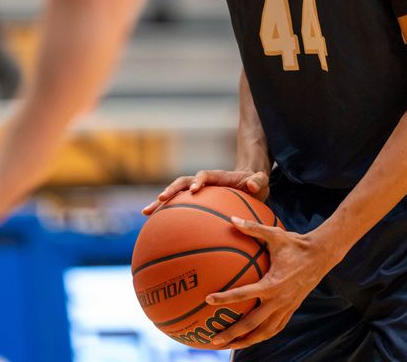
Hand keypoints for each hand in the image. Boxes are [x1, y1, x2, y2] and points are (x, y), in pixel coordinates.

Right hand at [141, 168, 268, 214]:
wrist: (249, 183)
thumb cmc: (255, 183)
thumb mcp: (260, 181)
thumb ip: (258, 181)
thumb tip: (253, 185)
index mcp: (218, 177)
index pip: (205, 175)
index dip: (199, 180)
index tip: (195, 190)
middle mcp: (204, 182)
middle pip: (183, 182)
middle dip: (172, 189)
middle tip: (161, 199)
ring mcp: (197, 191)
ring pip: (176, 194)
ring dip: (161, 201)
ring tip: (146, 212)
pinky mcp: (195, 201)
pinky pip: (179, 207)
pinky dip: (166, 215)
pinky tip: (155, 231)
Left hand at [205, 218, 333, 349]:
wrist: (321, 255)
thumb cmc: (295, 243)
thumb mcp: (274, 234)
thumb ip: (252, 228)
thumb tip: (232, 219)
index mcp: (272, 283)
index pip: (244, 294)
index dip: (225, 298)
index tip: (208, 299)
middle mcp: (279, 300)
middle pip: (252, 324)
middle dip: (232, 334)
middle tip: (213, 339)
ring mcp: (286, 308)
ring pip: (264, 332)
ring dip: (246, 341)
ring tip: (229, 346)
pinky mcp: (292, 310)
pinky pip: (275, 329)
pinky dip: (262, 336)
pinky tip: (251, 338)